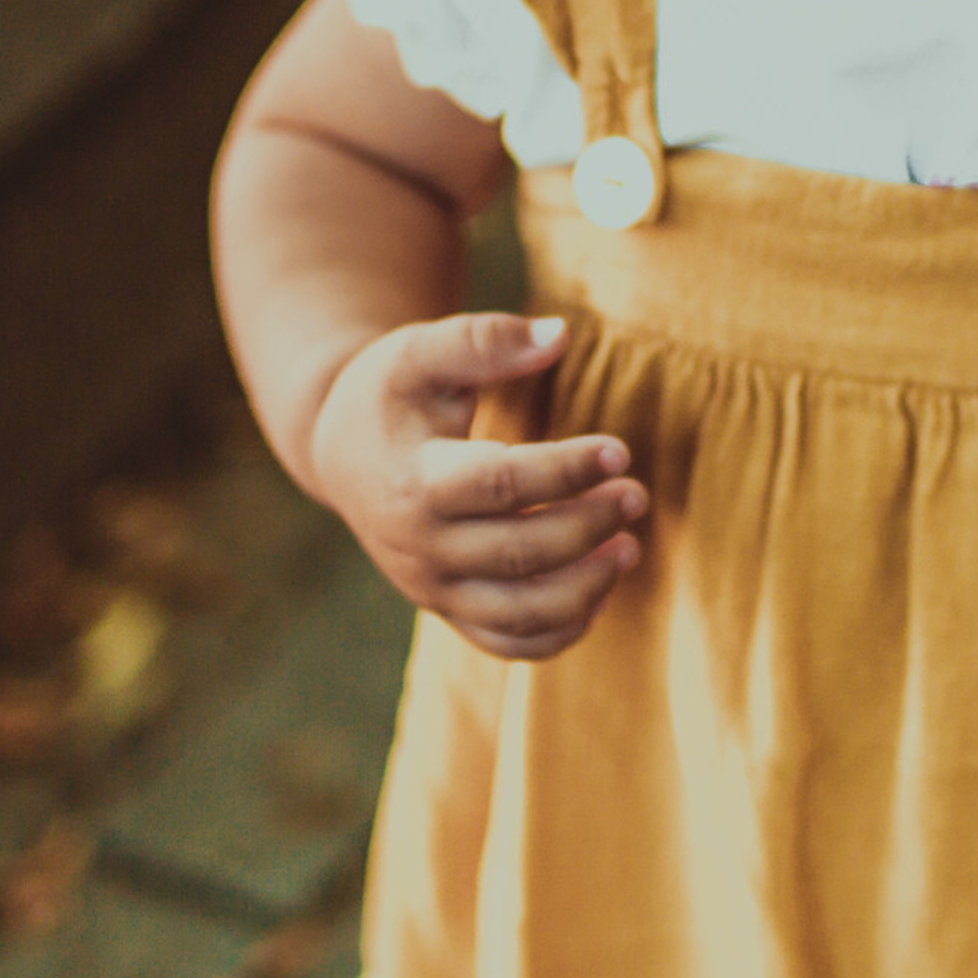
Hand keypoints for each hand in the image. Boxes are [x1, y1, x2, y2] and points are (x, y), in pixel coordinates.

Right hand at [309, 312, 644, 661]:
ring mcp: (433, 586)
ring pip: (518, 613)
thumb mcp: (422, 352)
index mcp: (414, 480)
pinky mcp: (447, 608)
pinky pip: (507, 642)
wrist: (340, 451)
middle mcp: (420, 545)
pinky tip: (600, 591)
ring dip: (584, 589)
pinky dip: (559, 633)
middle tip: (637, 494)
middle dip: (588, 526)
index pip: (501, 484)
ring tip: (630, 547)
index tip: (619, 451)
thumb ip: (486, 339)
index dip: (566, 469)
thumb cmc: (391, 392)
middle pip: (518, 552)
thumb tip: (560, 335)